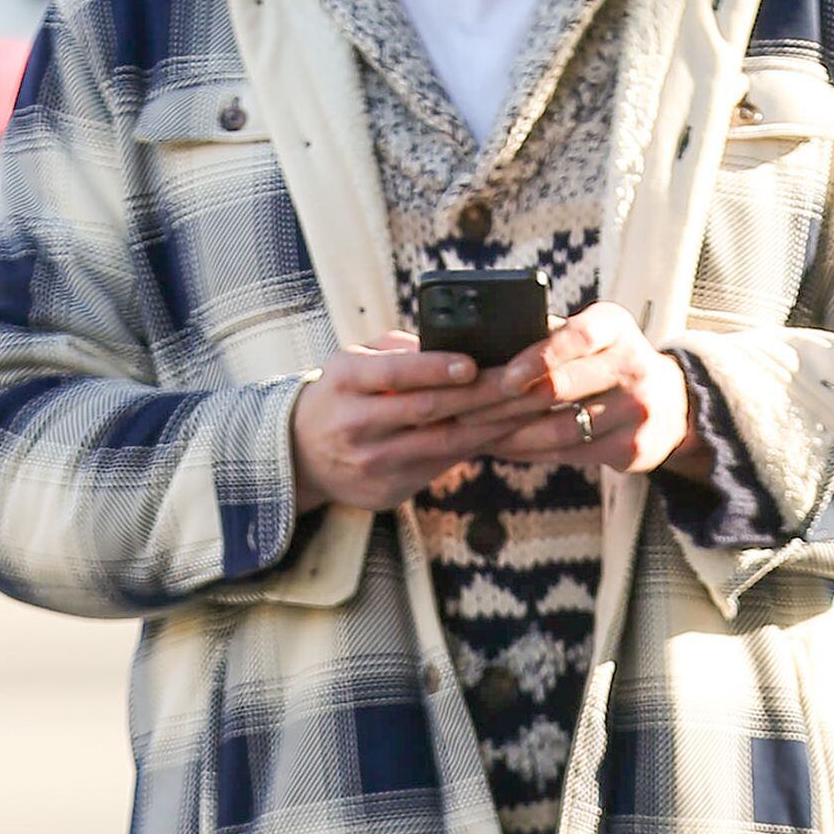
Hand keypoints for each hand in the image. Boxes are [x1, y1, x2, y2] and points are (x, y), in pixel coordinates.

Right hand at [290, 333, 547, 511]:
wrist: (301, 453)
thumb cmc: (344, 392)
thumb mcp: (356, 360)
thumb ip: (401, 350)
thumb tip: (459, 342)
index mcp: (345, 381)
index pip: (392, 375)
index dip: (433, 368)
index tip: (472, 362)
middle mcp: (354, 424)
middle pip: (426, 410)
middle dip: (483, 396)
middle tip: (529, 380)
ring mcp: (371, 463)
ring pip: (442, 444)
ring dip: (494, 425)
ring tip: (533, 407)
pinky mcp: (388, 490)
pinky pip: (442, 466)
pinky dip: (480, 446)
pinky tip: (513, 431)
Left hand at [467, 302, 710, 477]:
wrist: (669, 403)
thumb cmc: (606, 361)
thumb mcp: (590, 335)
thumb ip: (545, 335)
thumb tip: (480, 345)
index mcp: (616, 327)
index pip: (579, 335)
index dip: (539, 356)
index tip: (504, 376)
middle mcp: (634, 365)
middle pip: (562, 388)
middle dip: (505, 401)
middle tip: (463, 408)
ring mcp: (638, 410)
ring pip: (561, 428)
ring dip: (511, 433)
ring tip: (475, 433)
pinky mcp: (633, 448)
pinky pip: (570, 454)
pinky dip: (531, 452)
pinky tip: (504, 448)